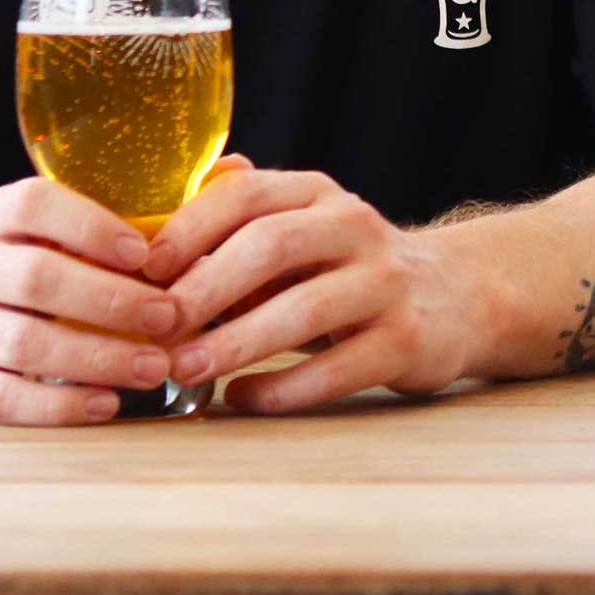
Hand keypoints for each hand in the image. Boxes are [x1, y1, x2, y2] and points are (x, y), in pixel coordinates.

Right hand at [0, 177, 183, 424]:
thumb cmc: (11, 264)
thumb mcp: (39, 228)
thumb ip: (113, 214)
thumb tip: (227, 185)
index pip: (32, 207)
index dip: (91, 226)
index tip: (145, 252)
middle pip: (36, 280)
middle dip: (110, 300)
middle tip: (170, 317)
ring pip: (23, 343)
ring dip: (97, 357)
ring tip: (156, 366)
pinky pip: (0, 398)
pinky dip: (57, 405)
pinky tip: (107, 403)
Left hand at [145, 161, 480, 412]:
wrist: (456, 297)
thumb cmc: (346, 270)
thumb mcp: (300, 230)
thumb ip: (233, 223)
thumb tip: (148, 219)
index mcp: (317, 195)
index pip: (247, 194)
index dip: (189, 228)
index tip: (138, 270)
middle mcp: (355, 227)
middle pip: (271, 246)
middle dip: (204, 289)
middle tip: (152, 329)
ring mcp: (387, 282)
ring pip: (306, 308)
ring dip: (236, 342)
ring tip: (185, 370)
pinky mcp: (408, 340)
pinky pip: (340, 367)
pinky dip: (284, 388)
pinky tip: (242, 399)